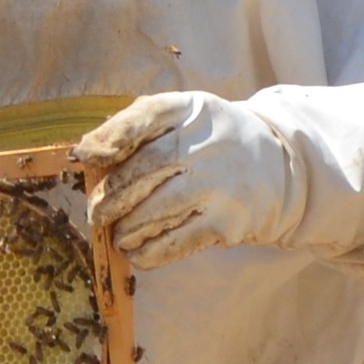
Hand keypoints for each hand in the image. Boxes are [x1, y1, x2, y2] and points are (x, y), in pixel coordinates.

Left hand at [74, 91, 308, 262]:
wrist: (280, 165)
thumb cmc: (213, 139)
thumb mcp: (184, 116)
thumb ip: (137, 126)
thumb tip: (85, 154)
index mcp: (191, 109)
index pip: (146, 115)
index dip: (110, 136)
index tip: (83, 157)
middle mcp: (206, 143)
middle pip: (144, 171)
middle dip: (111, 197)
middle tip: (97, 214)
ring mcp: (218, 184)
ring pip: (156, 210)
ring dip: (127, 228)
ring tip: (118, 235)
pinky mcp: (226, 222)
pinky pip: (176, 242)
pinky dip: (150, 252)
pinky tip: (138, 253)